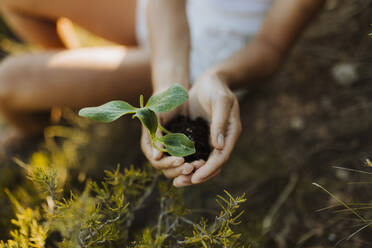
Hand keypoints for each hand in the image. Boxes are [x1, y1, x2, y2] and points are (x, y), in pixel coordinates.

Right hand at [141, 87, 201, 178]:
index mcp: (149, 145)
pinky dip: (194, 162)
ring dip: (188, 169)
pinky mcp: (181, 149)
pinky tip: (204, 160)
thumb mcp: (156, 116)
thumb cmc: (162, 102)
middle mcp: (158, 151)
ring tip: (200, 165)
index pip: (157, 162)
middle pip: (167, 169)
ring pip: (177, 168)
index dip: (168, 163)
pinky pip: (187, 160)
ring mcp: (170, 151)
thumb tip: (156, 157)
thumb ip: (155, 135)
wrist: (173, 95)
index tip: (181, 159)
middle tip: (192, 166)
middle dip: (179, 170)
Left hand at [173, 71, 241, 186]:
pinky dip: (185, 161)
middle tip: (180, 183)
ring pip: (202, 162)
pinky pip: (193, 154)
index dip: (209, 169)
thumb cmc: (217, 88)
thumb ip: (219, 123)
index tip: (195, 178)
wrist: (210, 80)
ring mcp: (211, 140)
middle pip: (212, 165)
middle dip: (197, 176)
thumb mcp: (221, 102)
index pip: (221, 157)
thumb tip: (218, 147)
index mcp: (231, 133)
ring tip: (175, 181)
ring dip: (189, 172)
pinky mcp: (200, 137)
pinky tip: (172, 166)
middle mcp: (222, 140)